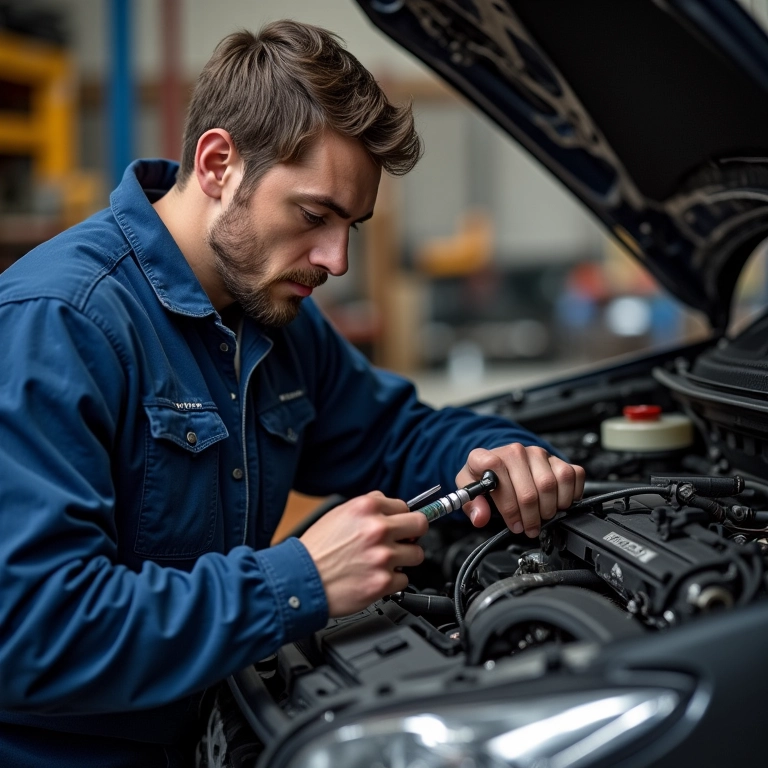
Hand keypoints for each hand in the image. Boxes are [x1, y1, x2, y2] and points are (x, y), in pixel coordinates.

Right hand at [299, 491, 428, 616]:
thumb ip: (367, 508)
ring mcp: (383, 556)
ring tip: (385, 562)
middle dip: (413, 534)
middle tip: (404, 540)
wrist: (299, 580)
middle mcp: (378, 529)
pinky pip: (404, 579)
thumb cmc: (315, 549)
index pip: (404, 506)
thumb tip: (390, 508)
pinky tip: (376, 577)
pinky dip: (393, 581)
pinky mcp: (383, 582)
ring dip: (404, 559)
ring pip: (417, 554)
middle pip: (420, 525)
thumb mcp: (338, 514)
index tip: (400, 525)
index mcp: (367, 507)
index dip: (400, 518)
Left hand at [455, 444, 584, 536]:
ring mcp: (538, 454)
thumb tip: (480, 517)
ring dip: (549, 509)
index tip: (512, 523)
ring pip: (551, 484)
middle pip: (529, 490)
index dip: (507, 504)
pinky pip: (572, 476)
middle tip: (529, 528)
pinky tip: (558, 504)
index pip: (496, 471)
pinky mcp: (556, 458)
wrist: (502, 463)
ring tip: (542, 517)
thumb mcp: (469, 489)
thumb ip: (471, 504)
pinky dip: (569, 495)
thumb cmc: (487, 478)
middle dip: (531, 517)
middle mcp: (514, 451)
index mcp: (486, 457)